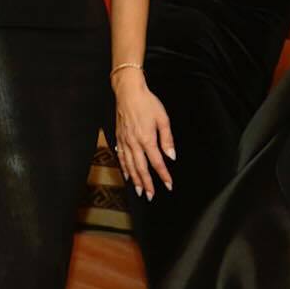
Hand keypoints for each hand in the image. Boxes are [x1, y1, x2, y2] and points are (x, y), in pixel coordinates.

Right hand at [113, 76, 175, 198]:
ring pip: (129, 165)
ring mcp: (124, 141)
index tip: (168, 185)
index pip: (157, 162)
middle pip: (141, 168)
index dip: (163, 175)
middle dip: (147, 183)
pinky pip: (121, 157)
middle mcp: (134, 143)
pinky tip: (128, 175)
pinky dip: (124, 168)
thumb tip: (171, 155)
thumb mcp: (163, 119)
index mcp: (147, 139)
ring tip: (140, 191)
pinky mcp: (119, 138)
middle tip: (151, 196)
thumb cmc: (148, 103)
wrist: (128, 92)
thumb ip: (167, 139)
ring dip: (135, 180)